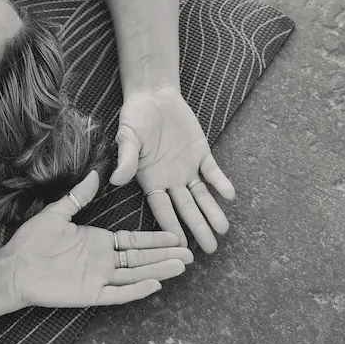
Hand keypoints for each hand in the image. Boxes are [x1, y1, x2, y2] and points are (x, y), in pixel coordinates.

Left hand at [4, 170, 192, 307]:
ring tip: (182, 265)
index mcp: (98, 242)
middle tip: (191, 253)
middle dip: (165, 255)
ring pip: (136, 274)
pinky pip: (118, 293)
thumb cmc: (32, 241)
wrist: (14, 266)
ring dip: (159, 270)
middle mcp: (102, 261)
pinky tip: (155, 284)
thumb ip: (80, 196)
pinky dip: (136, 289)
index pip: (133, 241)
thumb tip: (96, 174)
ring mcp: (98, 278)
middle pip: (141, 258)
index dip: (155, 240)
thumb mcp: (58, 213)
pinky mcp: (90, 294)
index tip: (175, 235)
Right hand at [110, 87, 234, 252]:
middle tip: (210, 249)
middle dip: (198, 228)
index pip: (162, 209)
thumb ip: (126, 158)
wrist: (153, 94)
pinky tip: (229, 195)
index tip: (179, 246)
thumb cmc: (134, 116)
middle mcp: (170, 179)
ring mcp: (186, 167)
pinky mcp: (201, 153)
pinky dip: (221, 182)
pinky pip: (212, 171)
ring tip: (223, 229)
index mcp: (150, 179)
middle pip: (186, 208)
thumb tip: (116, 180)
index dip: (171, 227)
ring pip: (202, 195)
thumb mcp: (127, 136)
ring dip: (212, 211)